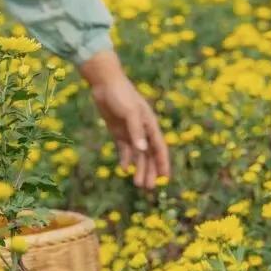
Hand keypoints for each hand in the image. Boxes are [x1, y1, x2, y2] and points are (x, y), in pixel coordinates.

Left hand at [80, 50, 169, 190]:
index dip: (163, 162)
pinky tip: (124, 169)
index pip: (159, 147)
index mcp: (149, 124)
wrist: (104, 82)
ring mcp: (130, 131)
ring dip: (139, 168)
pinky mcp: (118, 131)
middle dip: (150, 171)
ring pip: (137, 155)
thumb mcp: (130, 112)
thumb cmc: (121, 94)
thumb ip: (136, 131)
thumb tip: (142, 151)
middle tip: (148, 188)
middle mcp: (142, 130)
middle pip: (149, 155)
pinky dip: (125, 159)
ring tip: (137, 184)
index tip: (165, 178)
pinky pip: (124, 149)